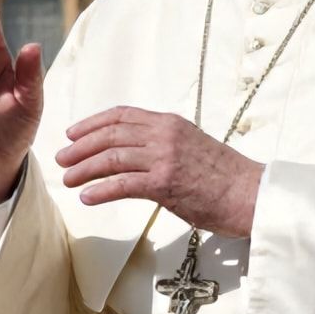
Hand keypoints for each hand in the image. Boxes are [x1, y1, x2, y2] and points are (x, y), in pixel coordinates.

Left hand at [54, 106, 262, 237]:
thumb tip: (137, 152)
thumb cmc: (226, 177)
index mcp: (169, 123)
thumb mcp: (192, 146)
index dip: (92, 123)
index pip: (121, 115)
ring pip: (111, 158)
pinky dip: (100, 191)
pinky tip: (87, 197)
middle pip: (110, 135)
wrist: (251, 194)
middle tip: (62, 158)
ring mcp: (164, 158)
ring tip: (69, 179)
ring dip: (85, 169)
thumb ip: (164, 144)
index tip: (73, 133)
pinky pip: (122, 185)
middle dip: (80, 146)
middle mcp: (164, 135)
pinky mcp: (165, 183)